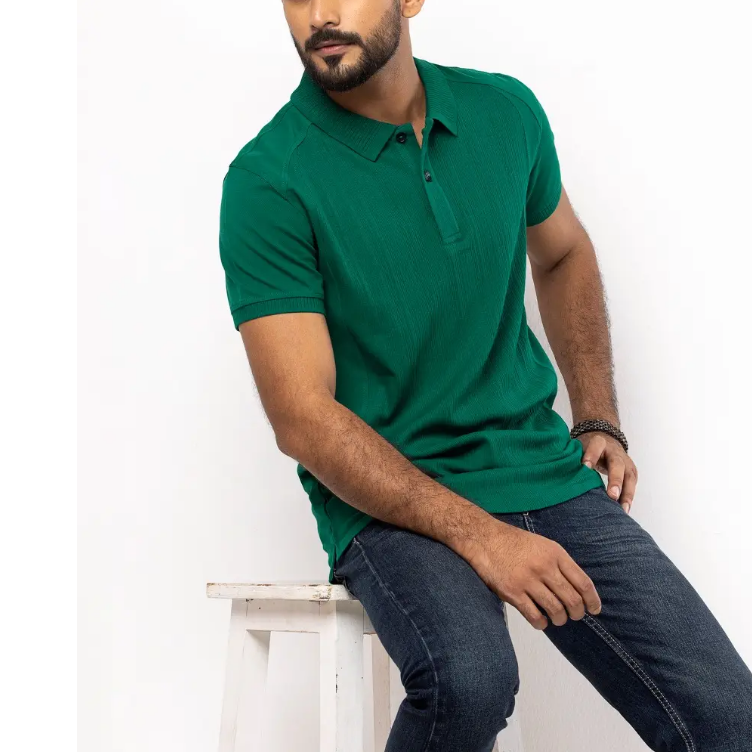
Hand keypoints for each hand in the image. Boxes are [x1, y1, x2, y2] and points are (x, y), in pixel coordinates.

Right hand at [466, 519, 601, 629]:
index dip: (592, 600)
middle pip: (572, 600)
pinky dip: (541, 622)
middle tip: (574, 616)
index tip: (594, 609)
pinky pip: (534, 616)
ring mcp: (528, 581)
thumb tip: (577, 589)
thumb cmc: (514, 542)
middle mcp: (544, 567)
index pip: (583, 583)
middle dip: (577, 613)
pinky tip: (540, 620)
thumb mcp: (543, 545)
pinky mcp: (512, 593)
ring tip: (557, 618)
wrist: (484, 539)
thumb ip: (559, 563)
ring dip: (559, 619)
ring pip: (555, 610)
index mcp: (555, 553)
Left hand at [576, 431, 637, 513]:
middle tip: (612, 495)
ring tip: (622, 509)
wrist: (606, 440)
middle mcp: (614, 452)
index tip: (585, 467)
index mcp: (599, 442)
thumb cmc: (587, 448)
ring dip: (626, 494)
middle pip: (617, 464)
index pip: (596, 446)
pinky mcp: (631, 473)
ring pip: (629, 477)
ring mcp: (625, 462)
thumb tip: (558, 475)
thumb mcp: (580, 448)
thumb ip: (574, 458)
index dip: (591, 456)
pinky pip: (632, 486)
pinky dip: (628, 498)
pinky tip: (624, 511)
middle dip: (615, 480)